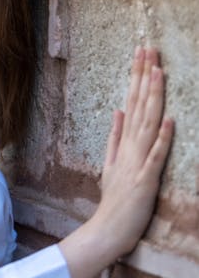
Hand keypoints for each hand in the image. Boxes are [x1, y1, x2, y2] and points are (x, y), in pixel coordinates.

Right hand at [95, 46, 173, 255]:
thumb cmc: (113, 198)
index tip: (141, 53)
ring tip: (158, 72)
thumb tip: (119, 110)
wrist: (108, 228)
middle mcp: (131, 145)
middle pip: (139, 104)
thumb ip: (114, 136)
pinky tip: (169, 120)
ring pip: (148, 122)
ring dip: (153, 97)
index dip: (137, 76)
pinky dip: (162, 138)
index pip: (131, 99)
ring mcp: (138, 160)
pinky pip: (156, 155)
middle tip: (148, 49)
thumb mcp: (110, 162)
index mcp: (124, 140)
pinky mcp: (146, 178)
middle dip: (144, 76)